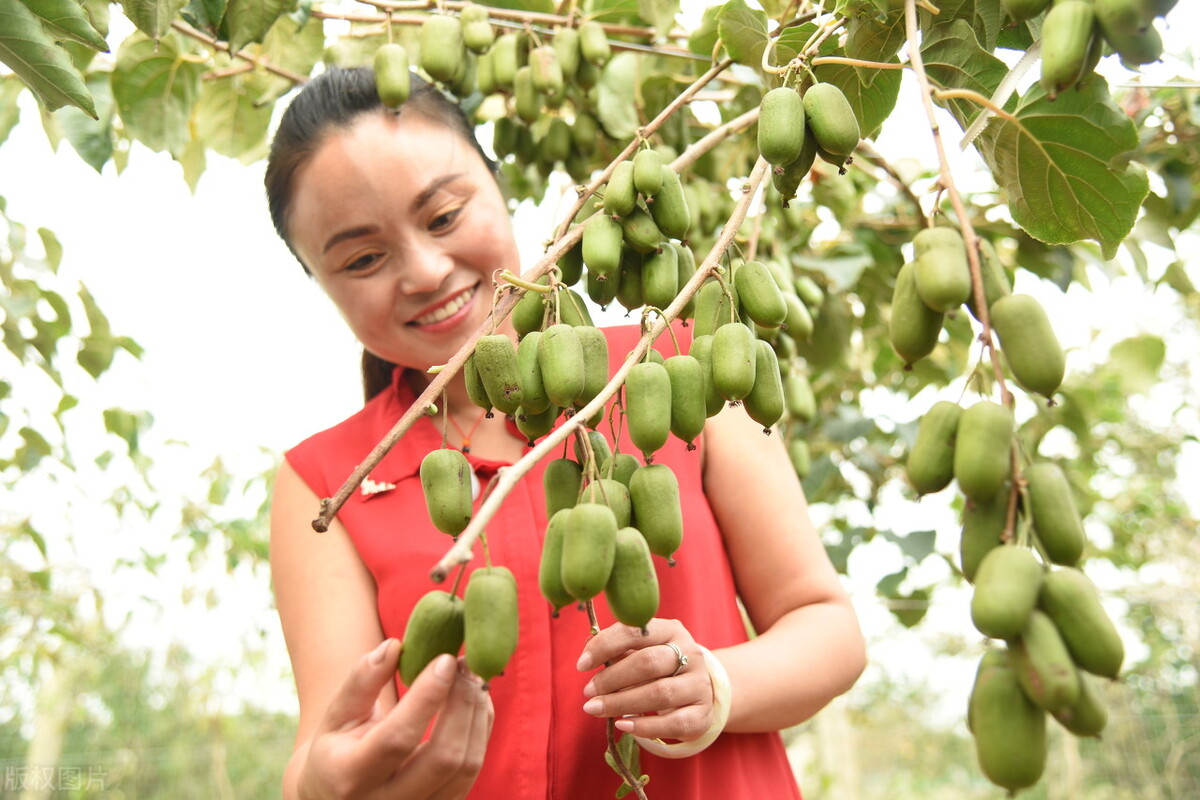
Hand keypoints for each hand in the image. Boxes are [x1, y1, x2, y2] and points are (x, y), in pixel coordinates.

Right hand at [299, 640, 492, 799]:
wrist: (338, 794)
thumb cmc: (338, 746)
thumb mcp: (337, 714)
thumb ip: (361, 680)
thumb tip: (394, 647)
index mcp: (349, 777)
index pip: (397, 739)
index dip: (426, 697)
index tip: (445, 659)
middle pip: (443, 758)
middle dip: (462, 704)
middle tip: (465, 664)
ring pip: (467, 767)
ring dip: (477, 714)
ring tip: (471, 677)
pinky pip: (473, 771)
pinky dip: (481, 730)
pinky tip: (474, 701)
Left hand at [576, 618, 713, 741]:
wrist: (699, 691)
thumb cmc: (660, 667)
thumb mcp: (641, 651)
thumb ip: (616, 648)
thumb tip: (587, 648)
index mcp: (671, 630)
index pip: (636, 631)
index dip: (605, 645)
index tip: (581, 664)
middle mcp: (690, 654)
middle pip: (648, 663)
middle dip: (611, 678)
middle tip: (588, 692)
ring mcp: (699, 684)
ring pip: (659, 693)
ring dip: (621, 703)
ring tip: (595, 709)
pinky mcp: (703, 714)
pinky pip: (673, 723)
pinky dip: (645, 727)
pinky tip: (623, 726)